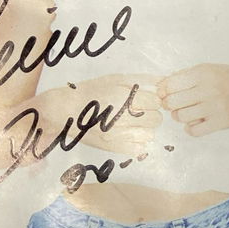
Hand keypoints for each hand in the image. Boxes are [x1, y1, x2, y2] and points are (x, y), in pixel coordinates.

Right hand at [31, 73, 164, 157]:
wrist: (65, 110)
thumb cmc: (91, 91)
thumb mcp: (115, 78)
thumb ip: (141, 79)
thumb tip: (164, 82)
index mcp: (125, 98)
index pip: (156, 102)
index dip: (151, 100)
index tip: (141, 100)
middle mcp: (123, 118)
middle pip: (156, 119)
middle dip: (149, 114)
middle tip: (135, 111)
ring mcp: (119, 136)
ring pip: (150, 135)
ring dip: (144, 128)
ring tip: (129, 122)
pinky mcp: (114, 148)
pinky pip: (139, 149)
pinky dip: (136, 142)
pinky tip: (126, 134)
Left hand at [158, 64, 228, 137]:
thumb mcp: (210, 69)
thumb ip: (187, 75)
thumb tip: (162, 84)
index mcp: (203, 73)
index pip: (170, 85)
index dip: (163, 91)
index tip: (165, 94)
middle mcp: (208, 89)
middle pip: (172, 102)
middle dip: (170, 104)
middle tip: (176, 104)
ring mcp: (215, 107)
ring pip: (181, 117)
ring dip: (180, 116)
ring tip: (188, 113)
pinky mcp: (221, 122)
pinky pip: (194, 131)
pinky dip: (191, 128)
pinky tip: (197, 122)